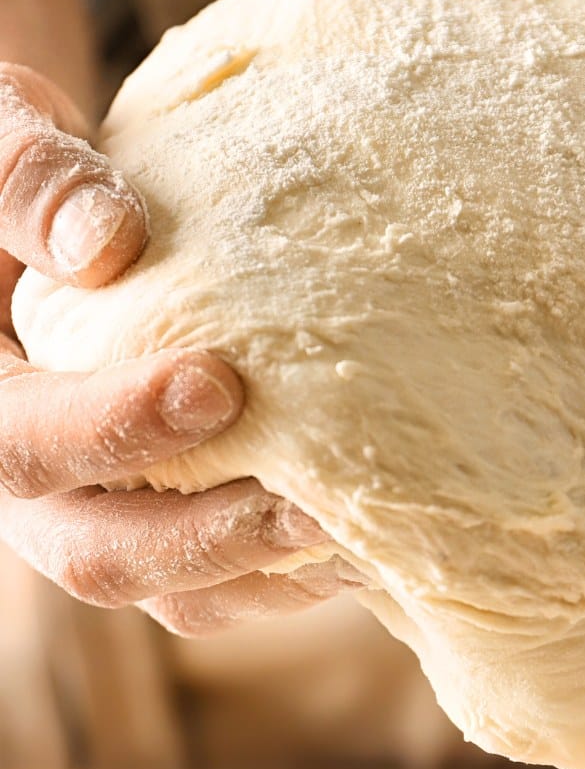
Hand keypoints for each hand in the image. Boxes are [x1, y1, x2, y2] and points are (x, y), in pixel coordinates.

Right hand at [0, 62, 342, 634]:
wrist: (50, 228)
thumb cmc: (18, 178)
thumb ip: (25, 177)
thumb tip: (106, 242)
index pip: (19, 442)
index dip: (110, 426)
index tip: (216, 384)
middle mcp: (27, 479)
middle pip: (93, 554)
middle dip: (206, 540)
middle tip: (314, 514)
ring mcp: (95, 509)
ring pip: (165, 591)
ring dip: (262, 577)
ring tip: (362, 545)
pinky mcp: (160, 517)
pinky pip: (218, 583)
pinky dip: (286, 576)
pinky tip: (366, 543)